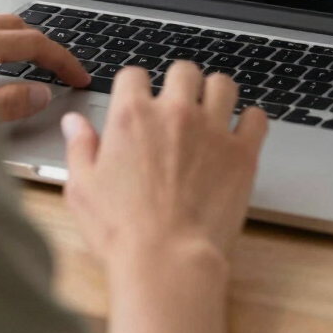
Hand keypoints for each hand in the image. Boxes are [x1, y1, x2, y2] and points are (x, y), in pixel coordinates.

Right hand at [62, 62, 267, 265]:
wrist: (167, 262)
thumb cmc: (122, 232)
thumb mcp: (82, 188)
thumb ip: (79, 147)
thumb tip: (75, 122)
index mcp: (132, 116)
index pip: (135, 74)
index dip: (135, 86)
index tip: (140, 100)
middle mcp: (174, 113)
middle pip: (184, 70)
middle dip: (180, 83)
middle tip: (179, 104)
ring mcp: (212, 129)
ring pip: (223, 84)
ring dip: (216, 94)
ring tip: (212, 112)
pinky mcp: (242, 153)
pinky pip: (257, 117)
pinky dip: (251, 121)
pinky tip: (242, 132)